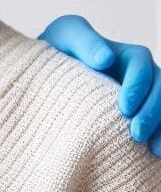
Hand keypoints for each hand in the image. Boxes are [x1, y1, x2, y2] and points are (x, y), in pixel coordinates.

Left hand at [39, 14, 160, 155]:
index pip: (142, 66)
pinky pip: (157, 126)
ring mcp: (141, 98)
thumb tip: (106, 59)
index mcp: (126, 56)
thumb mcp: (65, 35)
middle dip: (153, 112)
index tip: (123, 107)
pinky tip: (154, 156)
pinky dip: (159, 137)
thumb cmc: (54, 52)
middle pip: (160, 89)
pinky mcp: (136, 117)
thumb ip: (84, 42)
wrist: (42, 77)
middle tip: (136, 135)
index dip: (138, 85)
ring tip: (153, 151)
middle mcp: (140, 77)